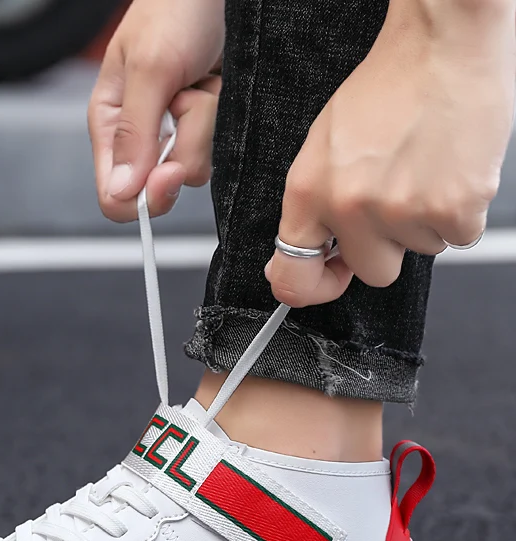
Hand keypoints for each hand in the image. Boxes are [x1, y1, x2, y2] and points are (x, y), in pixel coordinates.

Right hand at [88, 0, 223, 221]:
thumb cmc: (175, 8)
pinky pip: (218, 151)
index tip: (167, 171)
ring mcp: (178, 135)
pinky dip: (223, 119)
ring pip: (194, 168)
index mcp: (111, 125)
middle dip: (181, 149)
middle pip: (160, 188)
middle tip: (189, 105)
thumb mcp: (149, 67)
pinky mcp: (208, 129)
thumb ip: (133, 133)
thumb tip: (121, 191)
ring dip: (206, 124)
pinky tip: (215, 87)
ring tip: (200, 81)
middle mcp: (143, 137)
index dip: (142, 196)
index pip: (115, 195)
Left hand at [266, 0, 515, 306]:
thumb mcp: (324, 148)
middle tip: (396, 198)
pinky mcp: (454, 207)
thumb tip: (312, 255)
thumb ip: (316, 206)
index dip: (313, 287)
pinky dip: (458, 212)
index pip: (294, 277)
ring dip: (424, 221)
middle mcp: (350, 206)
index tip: (329, 277)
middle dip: (385, 245)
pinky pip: (457, 237)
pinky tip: (449, 170)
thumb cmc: (388, 86)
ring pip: (418, 251)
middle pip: (372, 272)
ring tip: (424, 168)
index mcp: (309, 192)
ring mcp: (403, 210)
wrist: (443, 41)